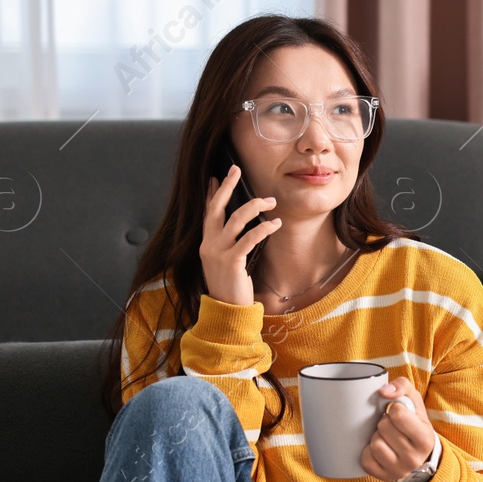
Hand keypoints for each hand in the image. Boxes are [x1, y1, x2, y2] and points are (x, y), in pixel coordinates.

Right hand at [201, 163, 280, 306]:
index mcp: (206, 243)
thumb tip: (239, 231)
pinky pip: (248, 238)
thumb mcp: (225, 263)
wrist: (226, 312)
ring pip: (235, 220)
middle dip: (226, 186)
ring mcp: (218, 252)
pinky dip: (263, 229)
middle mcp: (208, 244)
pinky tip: (275, 224)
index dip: (212, 193)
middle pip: (215, 208)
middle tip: (236, 169)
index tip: (216, 176)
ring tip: (271, 201)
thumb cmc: (230, 287)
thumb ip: (228, 246)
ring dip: (254, 207)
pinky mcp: (232, 261)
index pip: (208, 212)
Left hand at [361, 377, 437, 481]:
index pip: (398, 414)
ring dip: (377, 437)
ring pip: (375, 444)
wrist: (420, 453)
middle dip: (384, 423)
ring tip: (386, 437)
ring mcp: (399, 470)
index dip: (393, 409)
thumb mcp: (414, 401)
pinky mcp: (385, 477)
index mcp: (425, 438)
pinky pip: (366, 461)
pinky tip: (379, 450)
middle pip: (383, 428)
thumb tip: (384, 392)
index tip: (398, 413)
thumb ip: (402, 386)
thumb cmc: (414, 422)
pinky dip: (368, 452)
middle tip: (391, 426)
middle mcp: (414, 458)